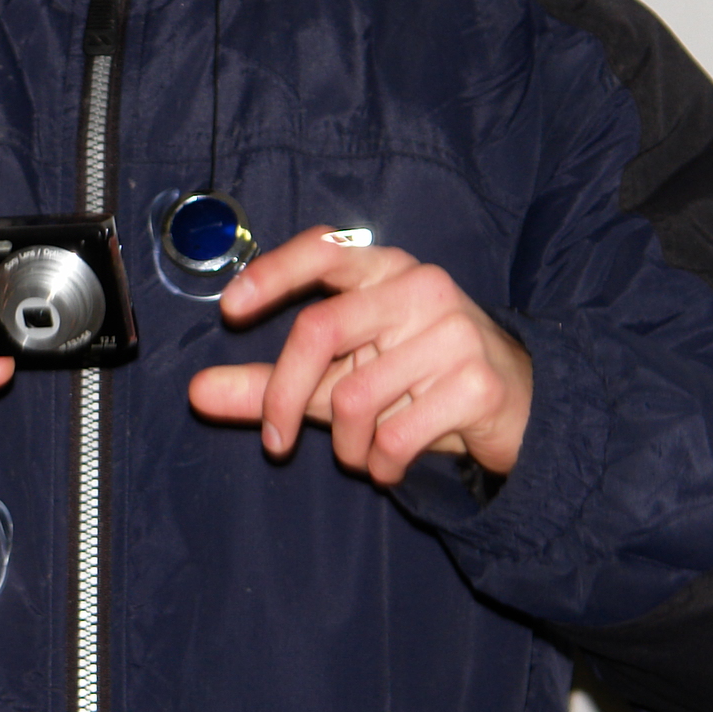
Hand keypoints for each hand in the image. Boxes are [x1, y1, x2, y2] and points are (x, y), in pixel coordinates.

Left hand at [187, 228, 532, 483]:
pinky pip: (395, 435)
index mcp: (385, 271)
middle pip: (319, 329)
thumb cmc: (416, 384)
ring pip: (354, 396)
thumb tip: (196, 394)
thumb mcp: (340, 379)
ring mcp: (454, 332)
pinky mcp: (477, 383)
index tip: (230, 309)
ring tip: (363, 450)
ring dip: (345, 444)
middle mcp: (420, 288)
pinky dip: (381, 463)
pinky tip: (392, 462)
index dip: (273, 272)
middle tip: (274, 442)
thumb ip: (270, 384)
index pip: (324, 248)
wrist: (515, 410)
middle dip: (282, 395)